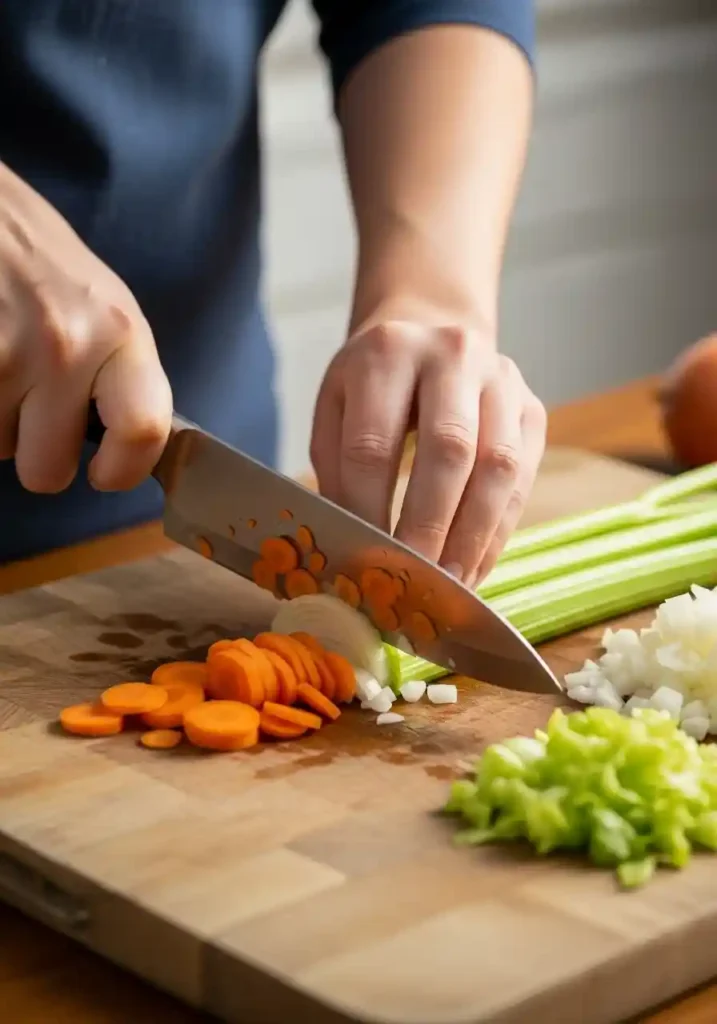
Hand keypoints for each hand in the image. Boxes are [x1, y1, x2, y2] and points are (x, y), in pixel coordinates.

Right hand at [0, 162, 171, 492]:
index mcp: (118, 330)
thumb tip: (126, 445)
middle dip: (35, 450)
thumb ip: (117, 372)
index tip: (105, 473)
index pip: (144, 431)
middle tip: (28, 402)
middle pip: (49, 471)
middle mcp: (64, 347)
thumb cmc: (29, 250)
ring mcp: (2, 357)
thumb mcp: (99, 300)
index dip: (123, 470)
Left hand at [310, 320, 545, 586]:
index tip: (363, 555)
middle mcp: (452, 355)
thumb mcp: (336, 407)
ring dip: (473, 536)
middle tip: (413, 579)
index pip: (374, 443)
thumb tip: (352, 546)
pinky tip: (474, 566)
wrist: (432, 330)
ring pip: (498, 466)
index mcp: (387, 352)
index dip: (367, 508)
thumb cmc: (375, 383)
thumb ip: (337, 469)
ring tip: (449, 584)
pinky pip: (524, 479)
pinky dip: (498, 532)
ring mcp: (502, 380)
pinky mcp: (533, 409)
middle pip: (449, 449)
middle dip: (429, 524)